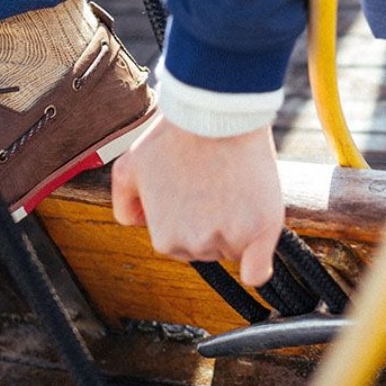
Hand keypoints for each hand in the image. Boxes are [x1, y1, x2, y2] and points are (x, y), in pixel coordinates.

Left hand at [111, 115, 283, 286]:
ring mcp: (230, 239)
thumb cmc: (173, 135)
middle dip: (211, 221)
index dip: (189, 214)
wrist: (215, 112)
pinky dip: (257, 266)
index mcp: (165, 238)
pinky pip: (257, 272)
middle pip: (209, 247)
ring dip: (236, 226)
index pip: (181, 241)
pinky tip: (256, 261)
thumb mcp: (130, 167)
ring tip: (232, 185)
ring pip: (234, 247)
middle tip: (214, 182)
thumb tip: (137, 225)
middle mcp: (196, 246)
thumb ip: (124, 203)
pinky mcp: (261, 231)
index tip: (196, 188)